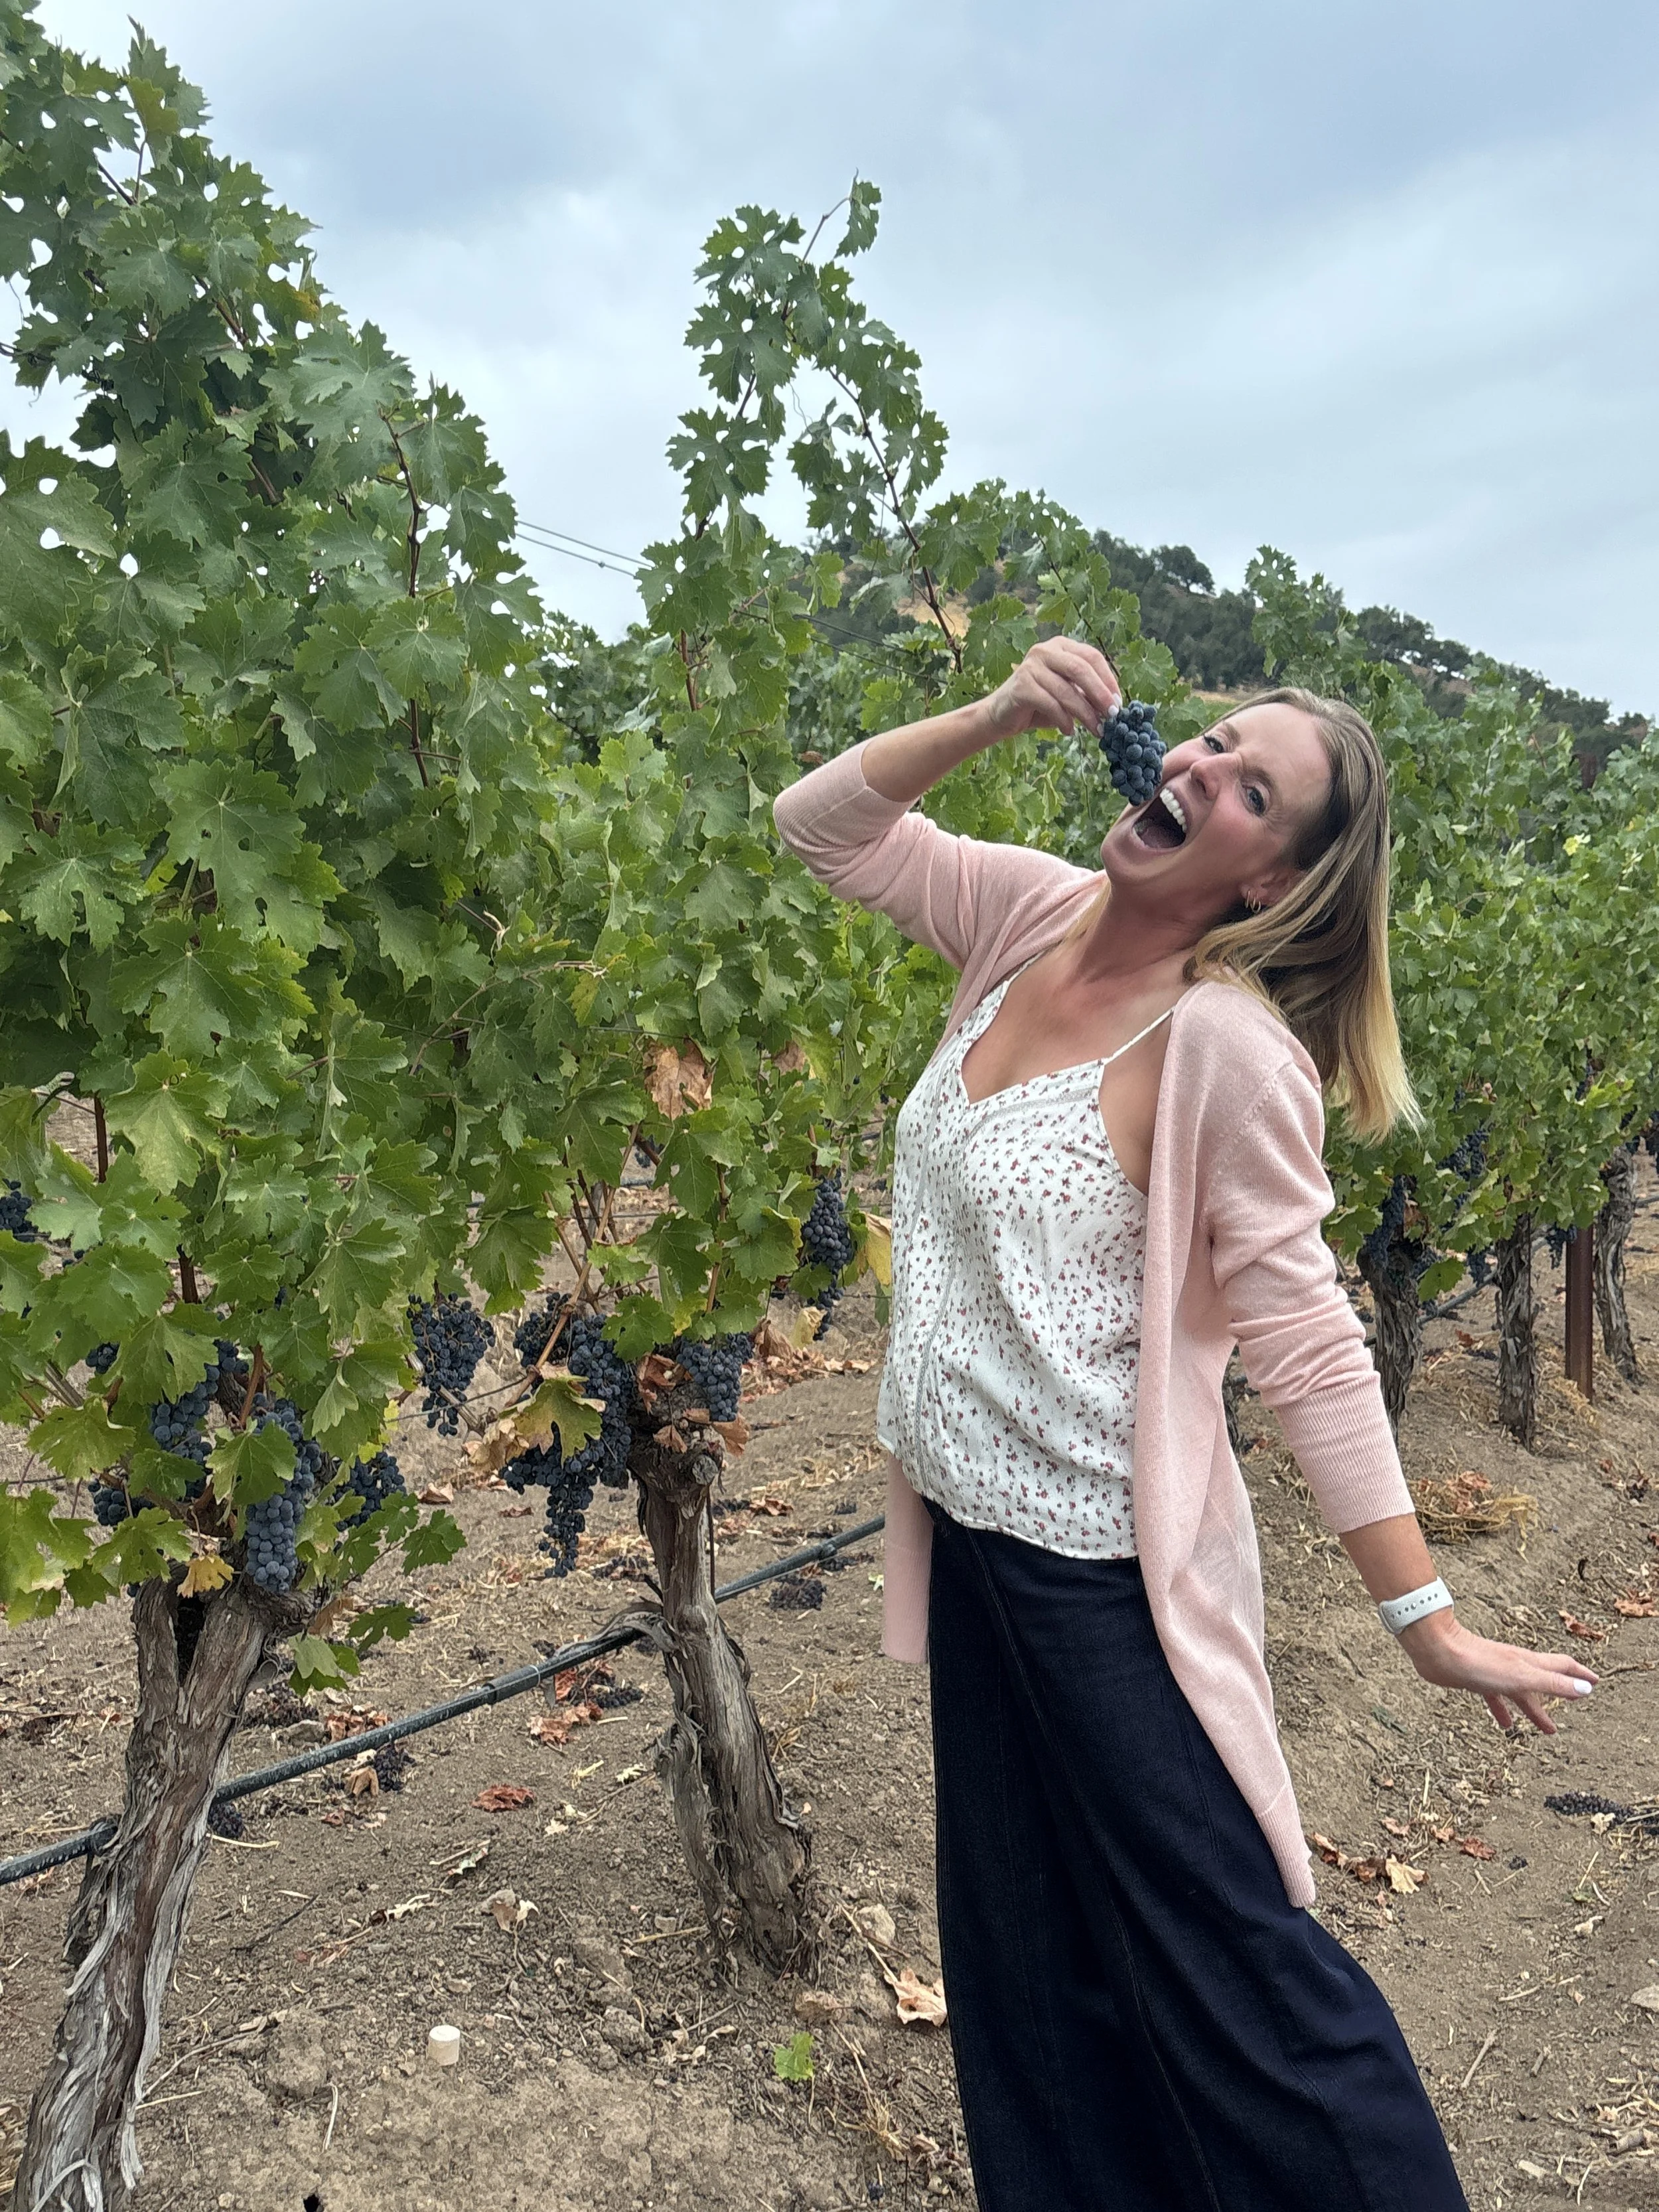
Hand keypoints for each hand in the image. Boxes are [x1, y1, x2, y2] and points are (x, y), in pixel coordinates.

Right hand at [978, 638, 1120, 742]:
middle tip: (1112, 715)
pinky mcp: (1021, 686)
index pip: (1092, 657)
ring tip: (1096, 730)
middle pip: (1081, 669)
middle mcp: (1045, 650)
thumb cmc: (1039, 704)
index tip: (1118, 702)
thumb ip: (1086, 693)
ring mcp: (1031, 666)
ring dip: (1085, 714)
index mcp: (1061, 646)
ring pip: (1066, 690)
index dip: (1108, 679)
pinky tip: (1069, 731)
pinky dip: (1063, 720)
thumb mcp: (1067, 694)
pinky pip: (1050, 704)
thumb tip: (1114, 705)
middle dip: (1100, 695)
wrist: (1002, 715)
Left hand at [1398, 1613, 1597, 1732]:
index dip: (1580, 1675)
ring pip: (1522, 1693)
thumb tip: (1586, 1689)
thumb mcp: (1522, 1677)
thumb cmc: (1479, 1662)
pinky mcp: (1477, 1680)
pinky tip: (1504, 1725)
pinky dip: (1504, 1710)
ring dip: (1535, 1709)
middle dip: (1562, 1693)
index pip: (1562, 1667)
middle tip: (1578, 1706)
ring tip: (1547, 1729)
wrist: (1438, 1651)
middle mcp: (1516, 1667)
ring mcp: (1496, 1673)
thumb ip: (1553, 1684)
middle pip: (1544, 1681)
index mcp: (1529, 1664)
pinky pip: (1496, 1698)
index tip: (1596, 1682)